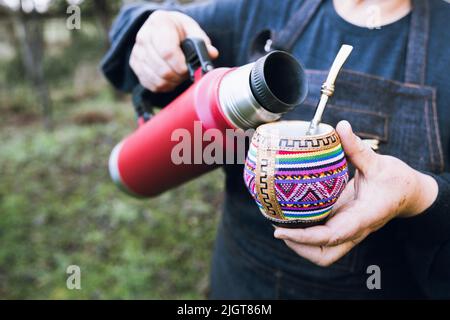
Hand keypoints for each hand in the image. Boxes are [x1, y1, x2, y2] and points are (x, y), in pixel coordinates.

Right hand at [130, 10, 218, 91]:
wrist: (161, 29)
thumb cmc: (179, 30)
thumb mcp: (192, 30)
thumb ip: (202, 42)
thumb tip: (211, 54)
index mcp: (159, 23)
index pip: (168, 52)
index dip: (181, 66)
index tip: (189, 69)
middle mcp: (143, 37)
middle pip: (162, 69)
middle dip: (179, 76)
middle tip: (186, 73)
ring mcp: (137, 52)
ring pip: (157, 79)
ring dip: (172, 82)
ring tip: (179, 75)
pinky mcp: (135, 65)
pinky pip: (151, 84)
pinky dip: (164, 86)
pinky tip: (171, 79)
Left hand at [274, 120, 438, 266]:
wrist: (409, 194)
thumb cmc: (396, 180)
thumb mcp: (378, 163)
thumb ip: (357, 147)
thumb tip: (341, 126)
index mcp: (362, 217)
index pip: (331, 236)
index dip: (304, 237)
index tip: (279, 231)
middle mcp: (353, 229)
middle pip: (324, 256)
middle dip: (299, 248)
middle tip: (279, 229)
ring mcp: (347, 230)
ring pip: (323, 252)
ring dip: (301, 245)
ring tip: (281, 224)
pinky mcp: (343, 224)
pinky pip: (322, 238)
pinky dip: (306, 234)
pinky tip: (292, 217)